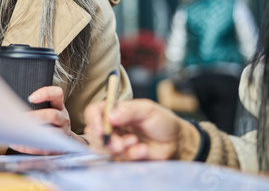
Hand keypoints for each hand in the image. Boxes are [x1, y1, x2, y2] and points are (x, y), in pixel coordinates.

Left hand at [9, 86, 73, 154]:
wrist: (64, 140)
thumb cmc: (50, 120)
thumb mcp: (48, 108)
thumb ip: (35, 105)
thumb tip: (9, 102)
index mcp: (58, 106)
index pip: (57, 94)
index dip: (45, 94)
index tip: (30, 98)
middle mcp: (63, 118)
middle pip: (53, 115)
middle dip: (36, 117)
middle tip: (21, 118)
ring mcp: (62, 133)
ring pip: (52, 134)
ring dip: (35, 133)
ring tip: (19, 132)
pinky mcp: (57, 147)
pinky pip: (43, 148)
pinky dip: (28, 147)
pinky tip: (16, 144)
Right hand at [84, 99, 199, 160]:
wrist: (176, 141)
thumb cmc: (162, 121)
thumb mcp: (148, 109)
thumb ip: (129, 111)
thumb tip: (110, 116)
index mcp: (114, 110)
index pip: (93, 112)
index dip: (93, 120)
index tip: (101, 129)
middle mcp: (111, 126)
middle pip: (93, 133)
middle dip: (106, 140)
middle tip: (120, 143)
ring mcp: (115, 141)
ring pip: (104, 149)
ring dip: (120, 148)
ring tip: (136, 143)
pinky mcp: (122, 156)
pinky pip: (118, 159)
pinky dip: (131, 155)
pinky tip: (142, 150)